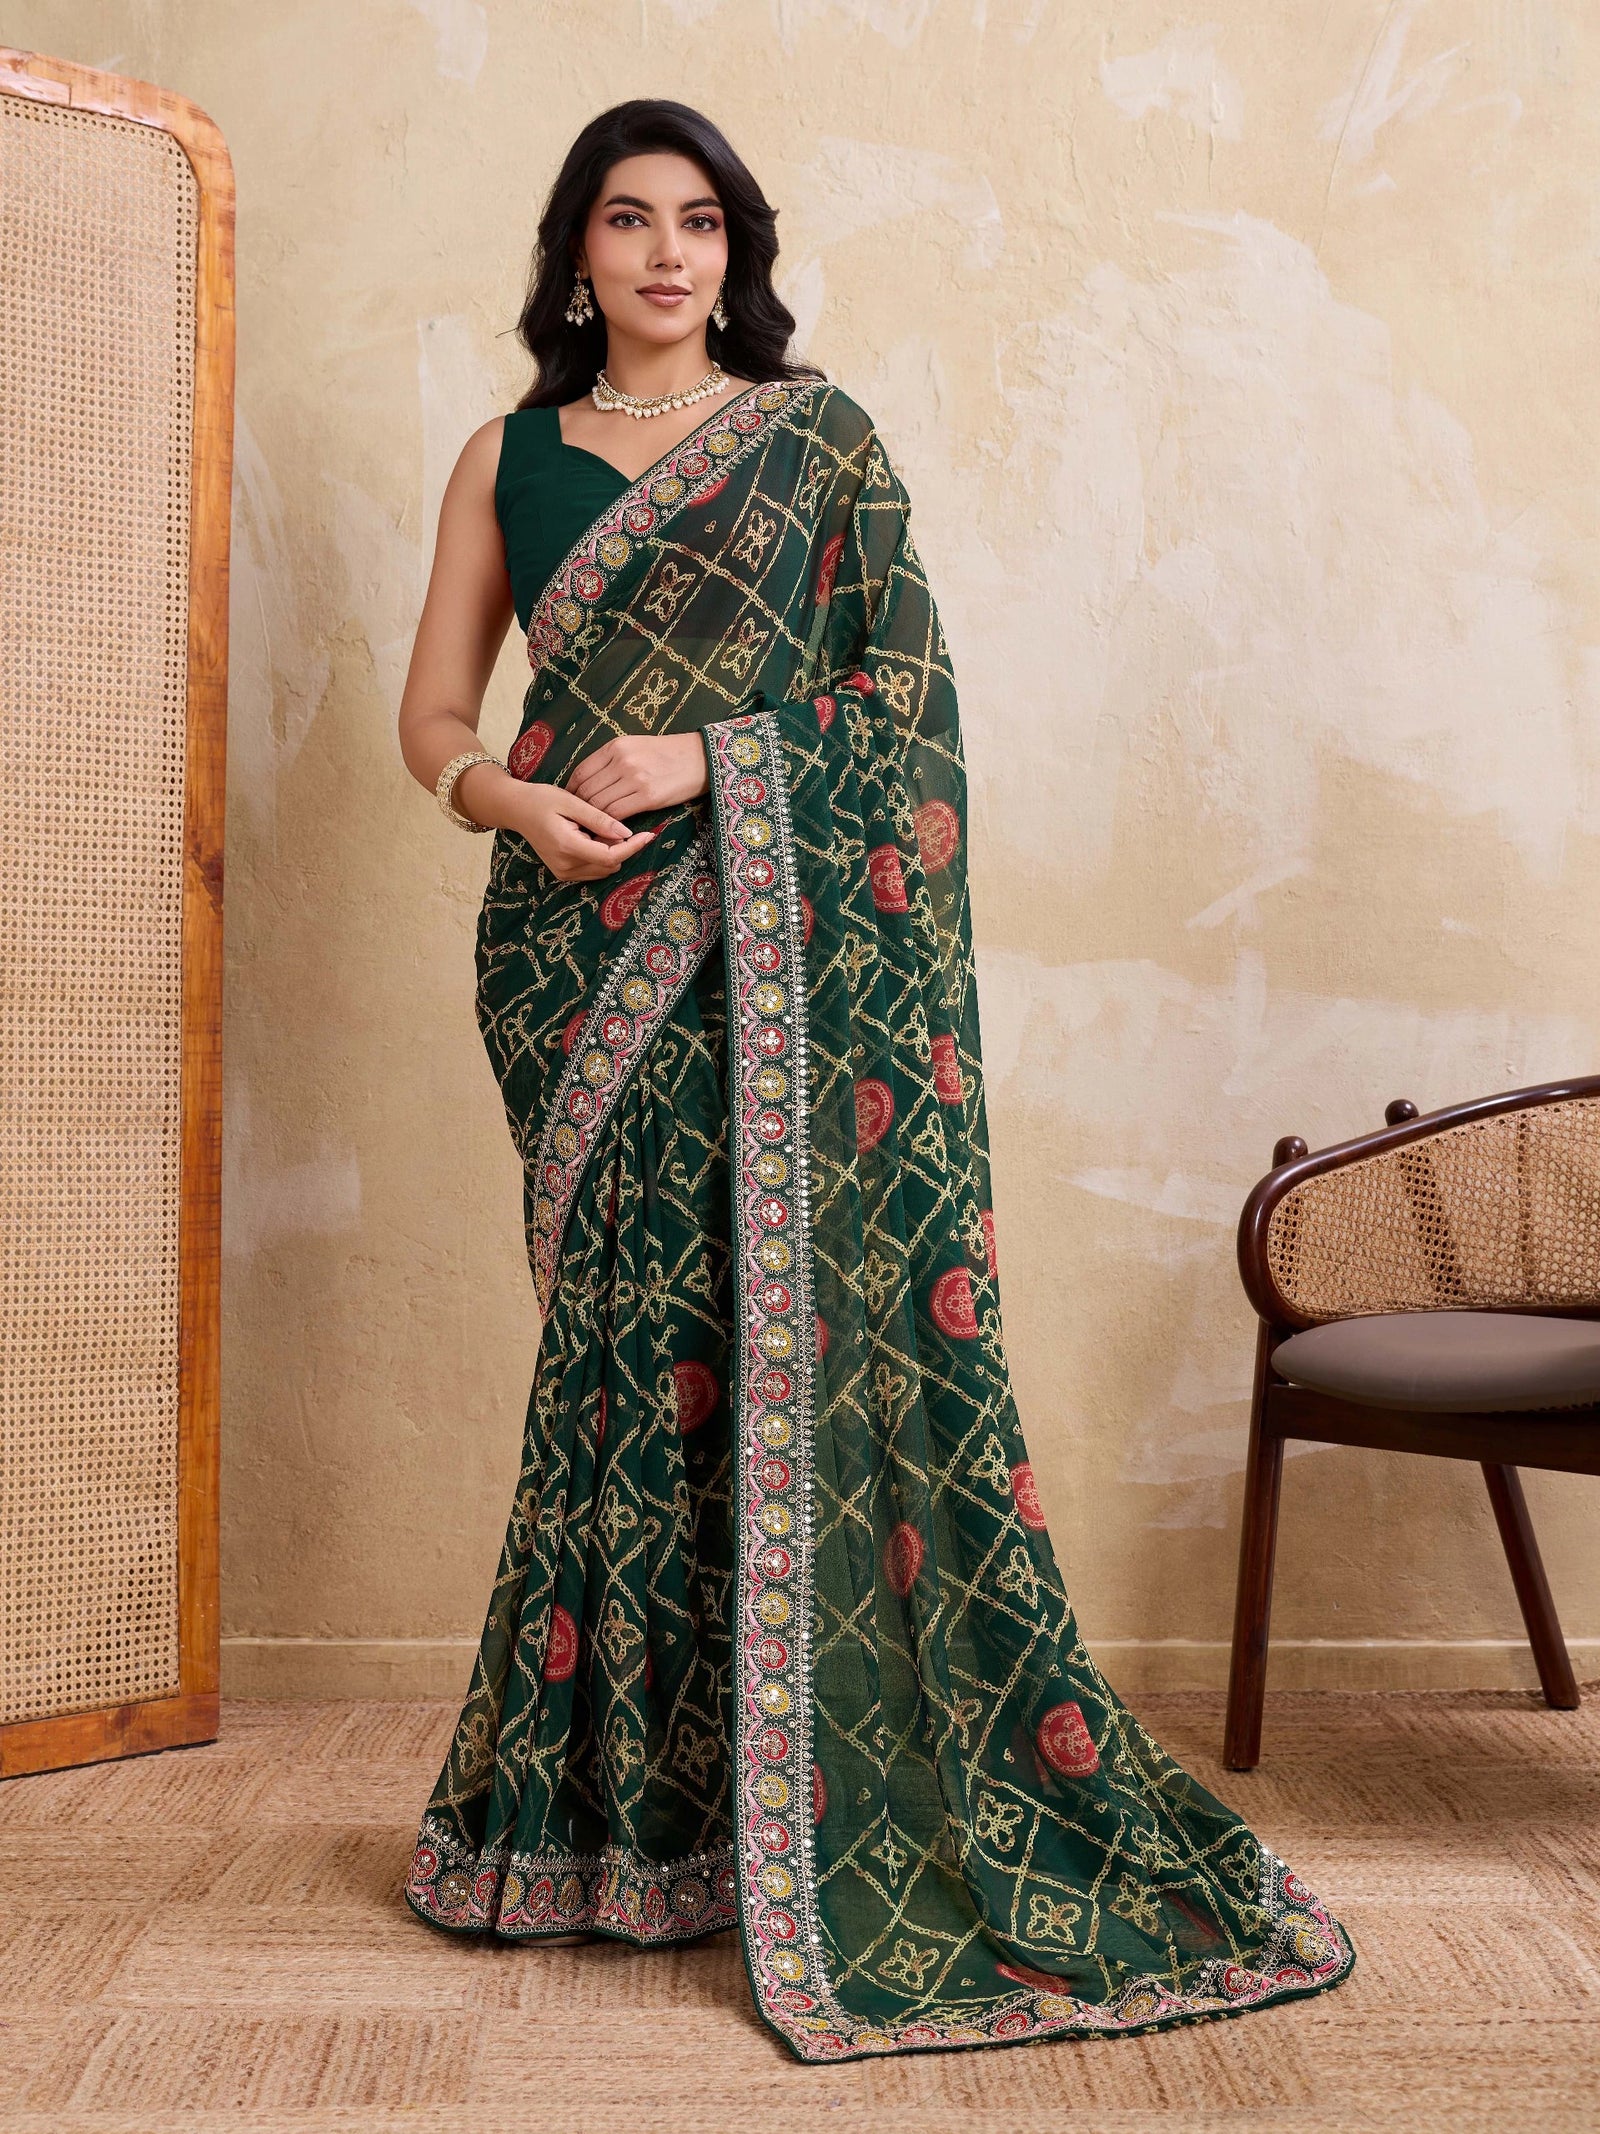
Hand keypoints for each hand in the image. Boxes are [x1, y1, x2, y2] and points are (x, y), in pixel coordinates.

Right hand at [499, 777, 654, 881]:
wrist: (515, 809)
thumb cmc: (541, 799)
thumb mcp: (571, 802)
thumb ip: (599, 819)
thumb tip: (626, 833)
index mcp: (568, 847)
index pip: (611, 856)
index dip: (633, 847)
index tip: (649, 834)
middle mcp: (566, 866)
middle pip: (610, 865)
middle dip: (620, 847)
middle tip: (613, 823)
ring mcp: (563, 873)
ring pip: (603, 870)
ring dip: (611, 852)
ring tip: (599, 829)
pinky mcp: (563, 873)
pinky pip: (593, 870)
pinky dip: (600, 856)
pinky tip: (592, 838)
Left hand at [565, 732, 708, 817]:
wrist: (700, 758)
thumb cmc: (668, 754)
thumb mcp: (636, 746)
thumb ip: (612, 761)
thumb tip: (590, 782)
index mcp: (616, 746)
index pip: (581, 772)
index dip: (572, 792)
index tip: (572, 804)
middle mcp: (621, 760)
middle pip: (587, 791)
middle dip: (580, 810)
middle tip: (580, 822)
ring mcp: (634, 778)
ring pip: (599, 805)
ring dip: (594, 821)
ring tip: (593, 829)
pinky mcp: (648, 796)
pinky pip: (617, 814)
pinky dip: (610, 825)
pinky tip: (611, 830)